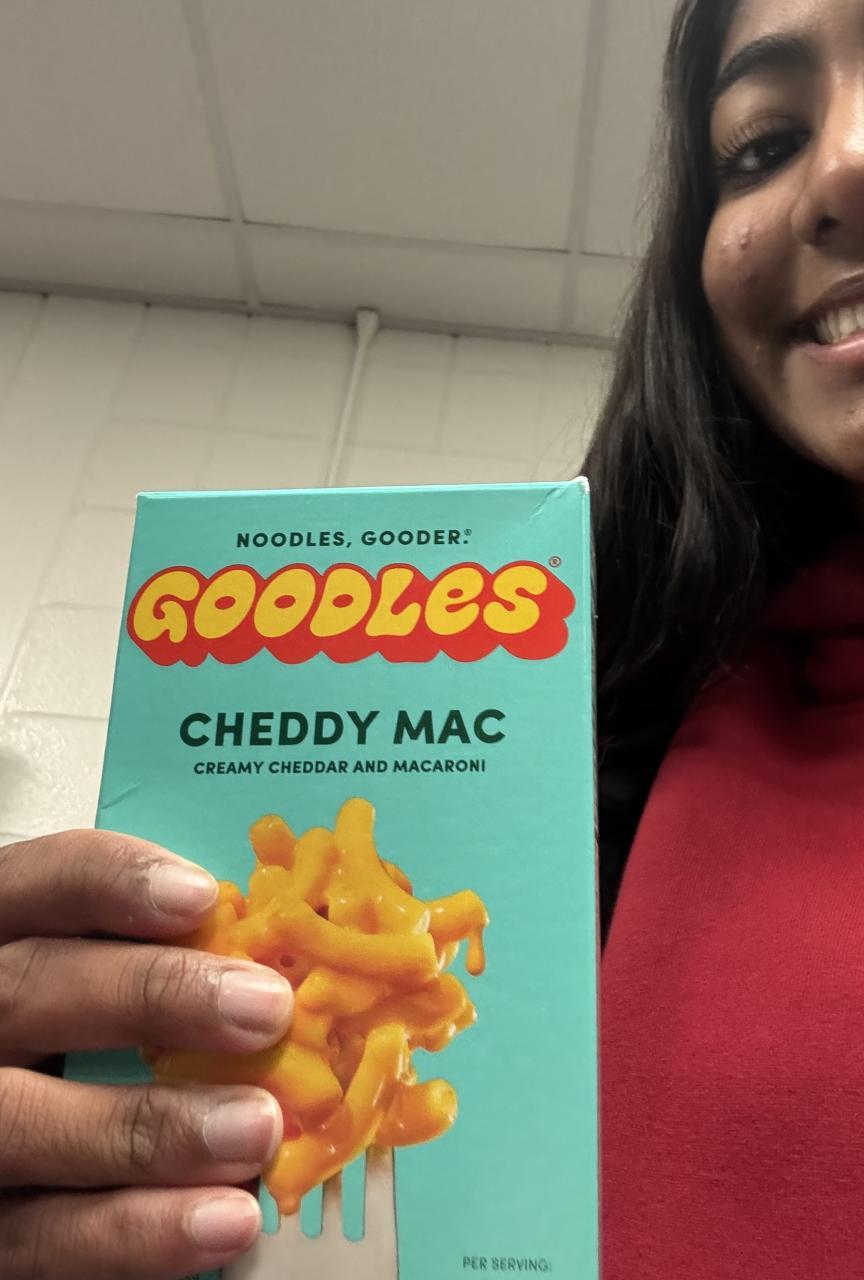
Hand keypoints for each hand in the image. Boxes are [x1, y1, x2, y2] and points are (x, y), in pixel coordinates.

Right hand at [0, 829, 293, 1279]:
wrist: (22, 1146)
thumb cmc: (74, 1035)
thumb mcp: (87, 974)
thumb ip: (147, 956)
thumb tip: (275, 951)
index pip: (37, 886)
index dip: (110, 884)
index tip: (201, 897)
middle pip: (28, 990)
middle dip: (152, 994)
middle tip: (265, 1010)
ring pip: (26, 1124)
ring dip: (151, 1129)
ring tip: (257, 1130)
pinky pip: (39, 1238)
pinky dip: (134, 1234)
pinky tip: (223, 1222)